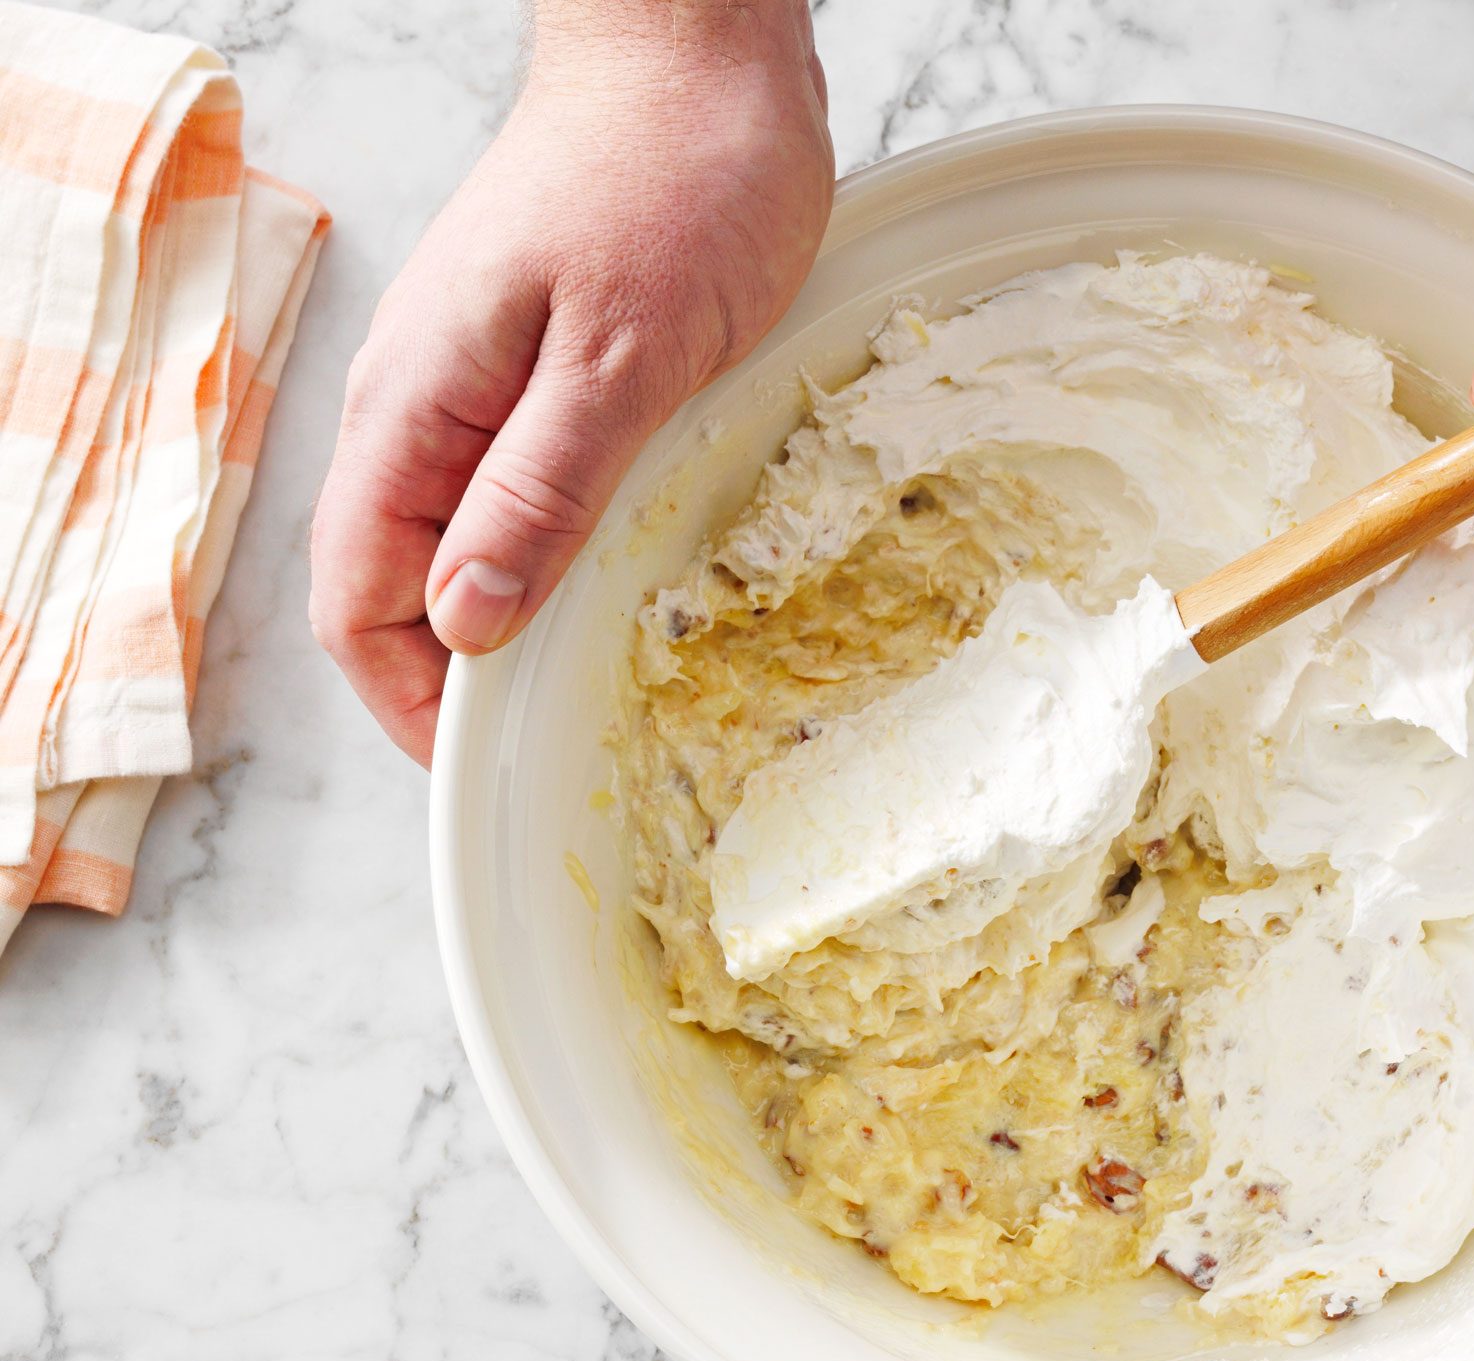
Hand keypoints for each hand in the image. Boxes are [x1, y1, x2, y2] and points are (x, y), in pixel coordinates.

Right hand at [310, 0, 832, 764]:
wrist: (701, 61)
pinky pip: (527, 492)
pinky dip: (565, 553)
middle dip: (467, 677)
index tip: (491, 767)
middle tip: (567, 740)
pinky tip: (631, 580)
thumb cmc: (670, 181)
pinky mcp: (547, 374)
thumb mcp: (620, 357)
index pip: (362, 601)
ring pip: (469, 543)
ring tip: (601, 679)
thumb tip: (465, 623)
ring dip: (520, 619)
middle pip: (405, 587)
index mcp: (416, 412)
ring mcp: (484, 389)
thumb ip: (538, 489)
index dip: (413, 703)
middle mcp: (429, 409)